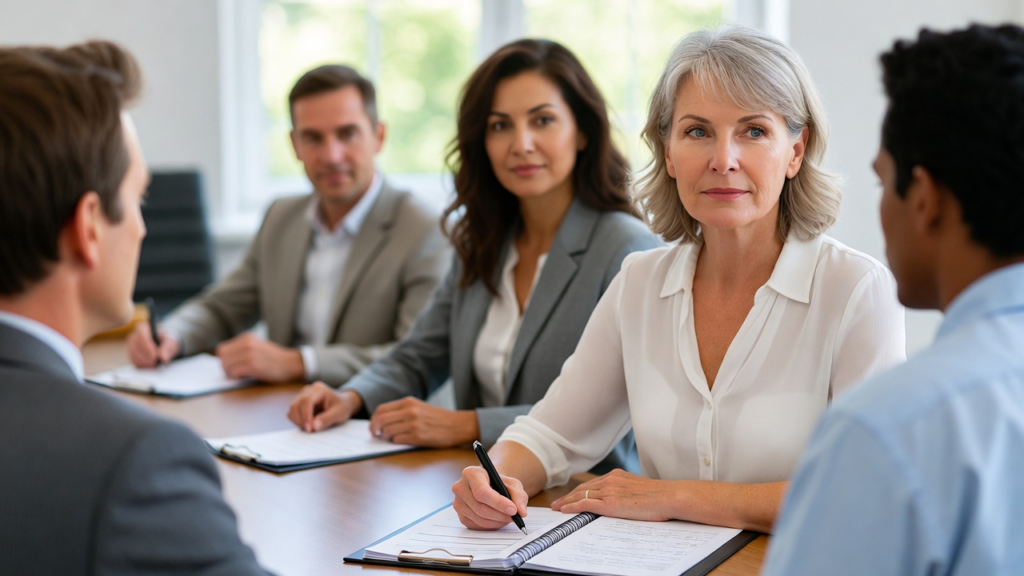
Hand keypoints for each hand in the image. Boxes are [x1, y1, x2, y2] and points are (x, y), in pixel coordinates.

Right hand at [127, 322, 179, 367]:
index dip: (147, 347)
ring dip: (145, 363)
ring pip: (134, 357)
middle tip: (156, 365)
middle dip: (146, 358)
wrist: (165, 346)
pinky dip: (143, 367)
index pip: (141, 336)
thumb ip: (167, 348)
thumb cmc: (167, 341)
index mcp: (142, 328)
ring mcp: (131, 347)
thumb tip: (163, 358)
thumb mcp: (171, 342)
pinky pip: (135, 363)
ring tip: (156, 367)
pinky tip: (151, 367)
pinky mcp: (132, 357)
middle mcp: (134, 337)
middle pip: (136, 348)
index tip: (155, 356)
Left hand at [215, 332, 303, 380]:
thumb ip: (241, 350)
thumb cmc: (273, 359)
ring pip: (226, 366)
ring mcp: (250, 354)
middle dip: (226, 368)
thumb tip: (223, 362)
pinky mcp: (253, 365)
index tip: (232, 366)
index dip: (224, 360)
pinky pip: (234, 373)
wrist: (291, 364)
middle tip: (235, 373)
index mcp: (247, 337)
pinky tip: (246, 377)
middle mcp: (247, 343)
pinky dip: (237, 377)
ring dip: (231, 374)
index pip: (221, 349)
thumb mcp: (257, 347)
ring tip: (242, 375)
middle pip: (222, 358)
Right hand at [287, 382, 362, 431]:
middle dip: (302, 420)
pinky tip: (308, 424)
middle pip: (297, 405)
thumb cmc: (342, 407)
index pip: (307, 401)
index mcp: (319, 389)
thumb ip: (327, 419)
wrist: (342, 404)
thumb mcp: (339, 414)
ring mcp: (302, 395)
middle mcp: (309, 390)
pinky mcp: (299, 402)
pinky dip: (297, 420)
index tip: (310, 429)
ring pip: (292, 409)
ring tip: (311, 428)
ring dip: (298, 421)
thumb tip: (314, 426)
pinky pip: (292, 412)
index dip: (306, 416)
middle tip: (311, 431)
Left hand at [369, 397, 478, 447]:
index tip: (373, 427)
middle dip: (375, 429)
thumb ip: (401, 411)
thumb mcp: (418, 407)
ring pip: (387, 431)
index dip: (373, 420)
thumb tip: (381, 421)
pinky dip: (396, 442)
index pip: (381, 409)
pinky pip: (397, 440)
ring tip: (392, 438)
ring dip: (387, 437)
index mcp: (408, 402)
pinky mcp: (418, 436)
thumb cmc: (437, 418)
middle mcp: (409, 411)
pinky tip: (402, 441)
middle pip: (380, 420)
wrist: (457, 425)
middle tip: (377, 435)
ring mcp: (413, 424)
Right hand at [452, 465, 528, 529]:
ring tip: (508, 518)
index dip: (498, 503)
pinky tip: (499, 520)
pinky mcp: (461, 516)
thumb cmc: (499, 483)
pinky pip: (477, 526)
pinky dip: (491, 526)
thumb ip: (519, 495)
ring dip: (498, 521)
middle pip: (480, 507)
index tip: (513, 510)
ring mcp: (458, 503)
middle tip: (514, 517)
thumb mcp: (512, 484)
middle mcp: (460, 487)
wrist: (489, 486)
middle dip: (500, 515)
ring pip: (479, 519)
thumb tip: (521, 511)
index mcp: (471, 473)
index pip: (482, 491)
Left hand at [550, 469, 678, 521]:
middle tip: (557, 503)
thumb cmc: (660, 497)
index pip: (592, 483)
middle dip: (568, 496)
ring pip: (580, 494)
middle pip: (582, 487)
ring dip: (566, 502)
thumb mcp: (639, 490)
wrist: (669, 497)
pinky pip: (585, 503)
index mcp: (618, 476)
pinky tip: (564, 510)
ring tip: (556, 508)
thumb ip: (627, 493)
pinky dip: (572, 506)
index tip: (570, 496)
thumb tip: (623, 501)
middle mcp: (611, 480)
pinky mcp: (610, 503)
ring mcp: (609, 491)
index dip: (579, 490)